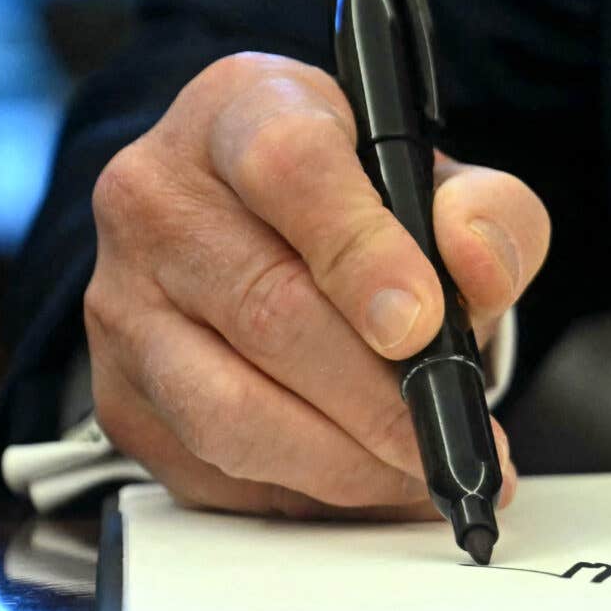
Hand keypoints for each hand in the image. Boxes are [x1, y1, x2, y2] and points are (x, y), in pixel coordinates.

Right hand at [84, 52, 550, 515]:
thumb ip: (486, 214)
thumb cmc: (355, 210)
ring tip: (424, 471)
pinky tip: (373, 485)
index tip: (424, 323)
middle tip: (455, 435)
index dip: (361, 252)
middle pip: (268, 311)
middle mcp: (156, 200)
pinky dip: (312, 497)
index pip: (288, 167)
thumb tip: (477, 267)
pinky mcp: (124, 400)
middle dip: (380, 397)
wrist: (266, 241)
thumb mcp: (440, 186)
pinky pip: (218, 473)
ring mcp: (124, 306)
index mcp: (238, 114)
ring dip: (348, 462)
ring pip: (232, 411)